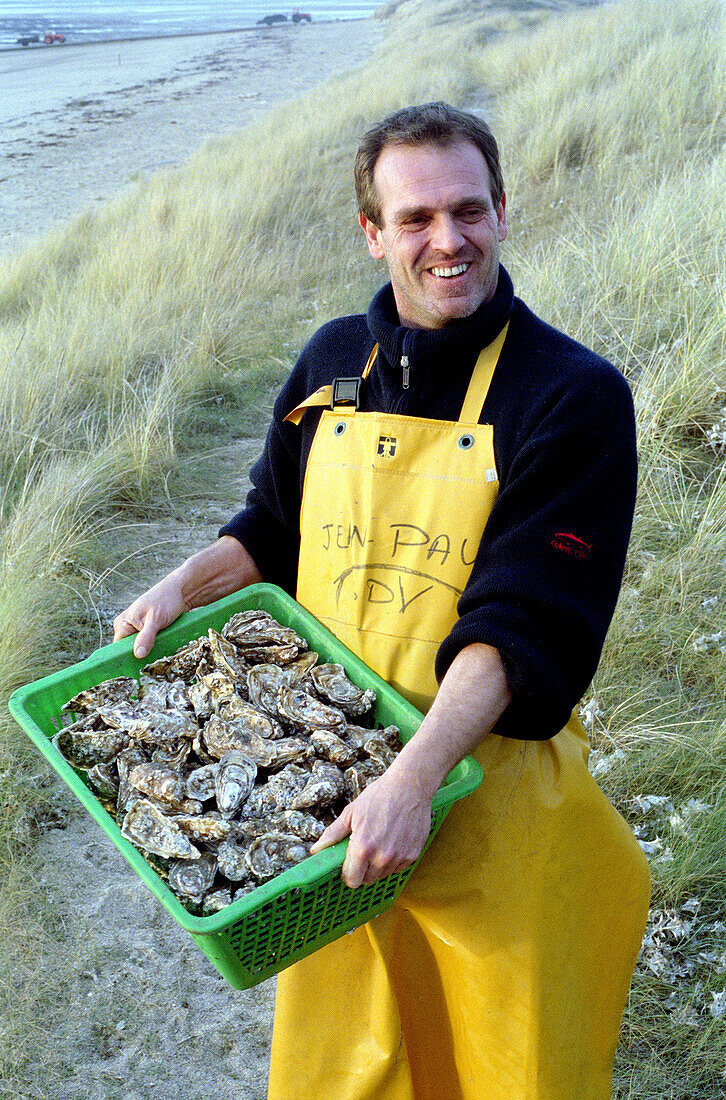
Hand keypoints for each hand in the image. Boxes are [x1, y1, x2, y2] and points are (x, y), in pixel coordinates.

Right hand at [112, 537, 262, 659]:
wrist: (182, 591)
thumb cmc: (166, 600)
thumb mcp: (156, 620)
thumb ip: (146, 637)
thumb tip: (138, 655)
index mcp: (123, 624)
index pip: (118, 649)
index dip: (126, 659)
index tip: (136, 670)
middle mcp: (128, 627)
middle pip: (130, 650)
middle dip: (140, 657)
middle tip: (151, 667)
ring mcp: (139, 630)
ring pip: (141, 648)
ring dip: (150, 653)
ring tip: (159, 660)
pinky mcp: (150, 631)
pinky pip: (150, 644)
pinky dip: (156, 648)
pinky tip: (163, 653)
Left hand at [310, 769, 431, 888]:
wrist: (409, 786)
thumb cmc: (379, 796)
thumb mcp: (351, 812)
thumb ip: (333, 834)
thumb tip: (316, 849)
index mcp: (362, 847)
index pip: (351, 880)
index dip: (347, 873)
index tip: (348, 865)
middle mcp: (382, 857)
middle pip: (367, 880)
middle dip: (362, 869)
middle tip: (364, 849)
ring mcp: (399, 857)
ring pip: (383, 874)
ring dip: (378, 865)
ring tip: (380, 841)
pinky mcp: (413, 855)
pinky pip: (398, 868)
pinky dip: (393, 860)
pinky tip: (393, 840)